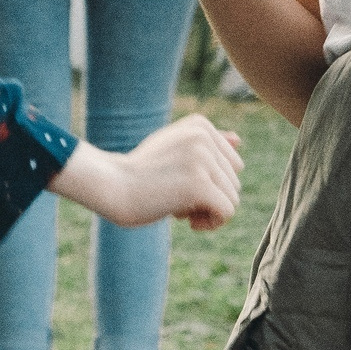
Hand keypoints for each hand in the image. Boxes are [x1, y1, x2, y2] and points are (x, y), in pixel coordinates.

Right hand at [65, 113, 245, 229]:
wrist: (111, 185)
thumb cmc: (140, 171)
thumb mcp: (173, 149)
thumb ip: (206, 144)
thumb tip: (239, 140)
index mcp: (200, 125)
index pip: (232, 163)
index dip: (212, 182)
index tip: (184, 186)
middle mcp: (203, 137)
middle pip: (234, 181)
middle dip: (210, 198)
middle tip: (178, 201)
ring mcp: (202, 160)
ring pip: (233, 198)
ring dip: (209, 213)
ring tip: (181, 212)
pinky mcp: (200, 185)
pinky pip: (227, 212)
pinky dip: (211, 224)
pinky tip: (189, 223)